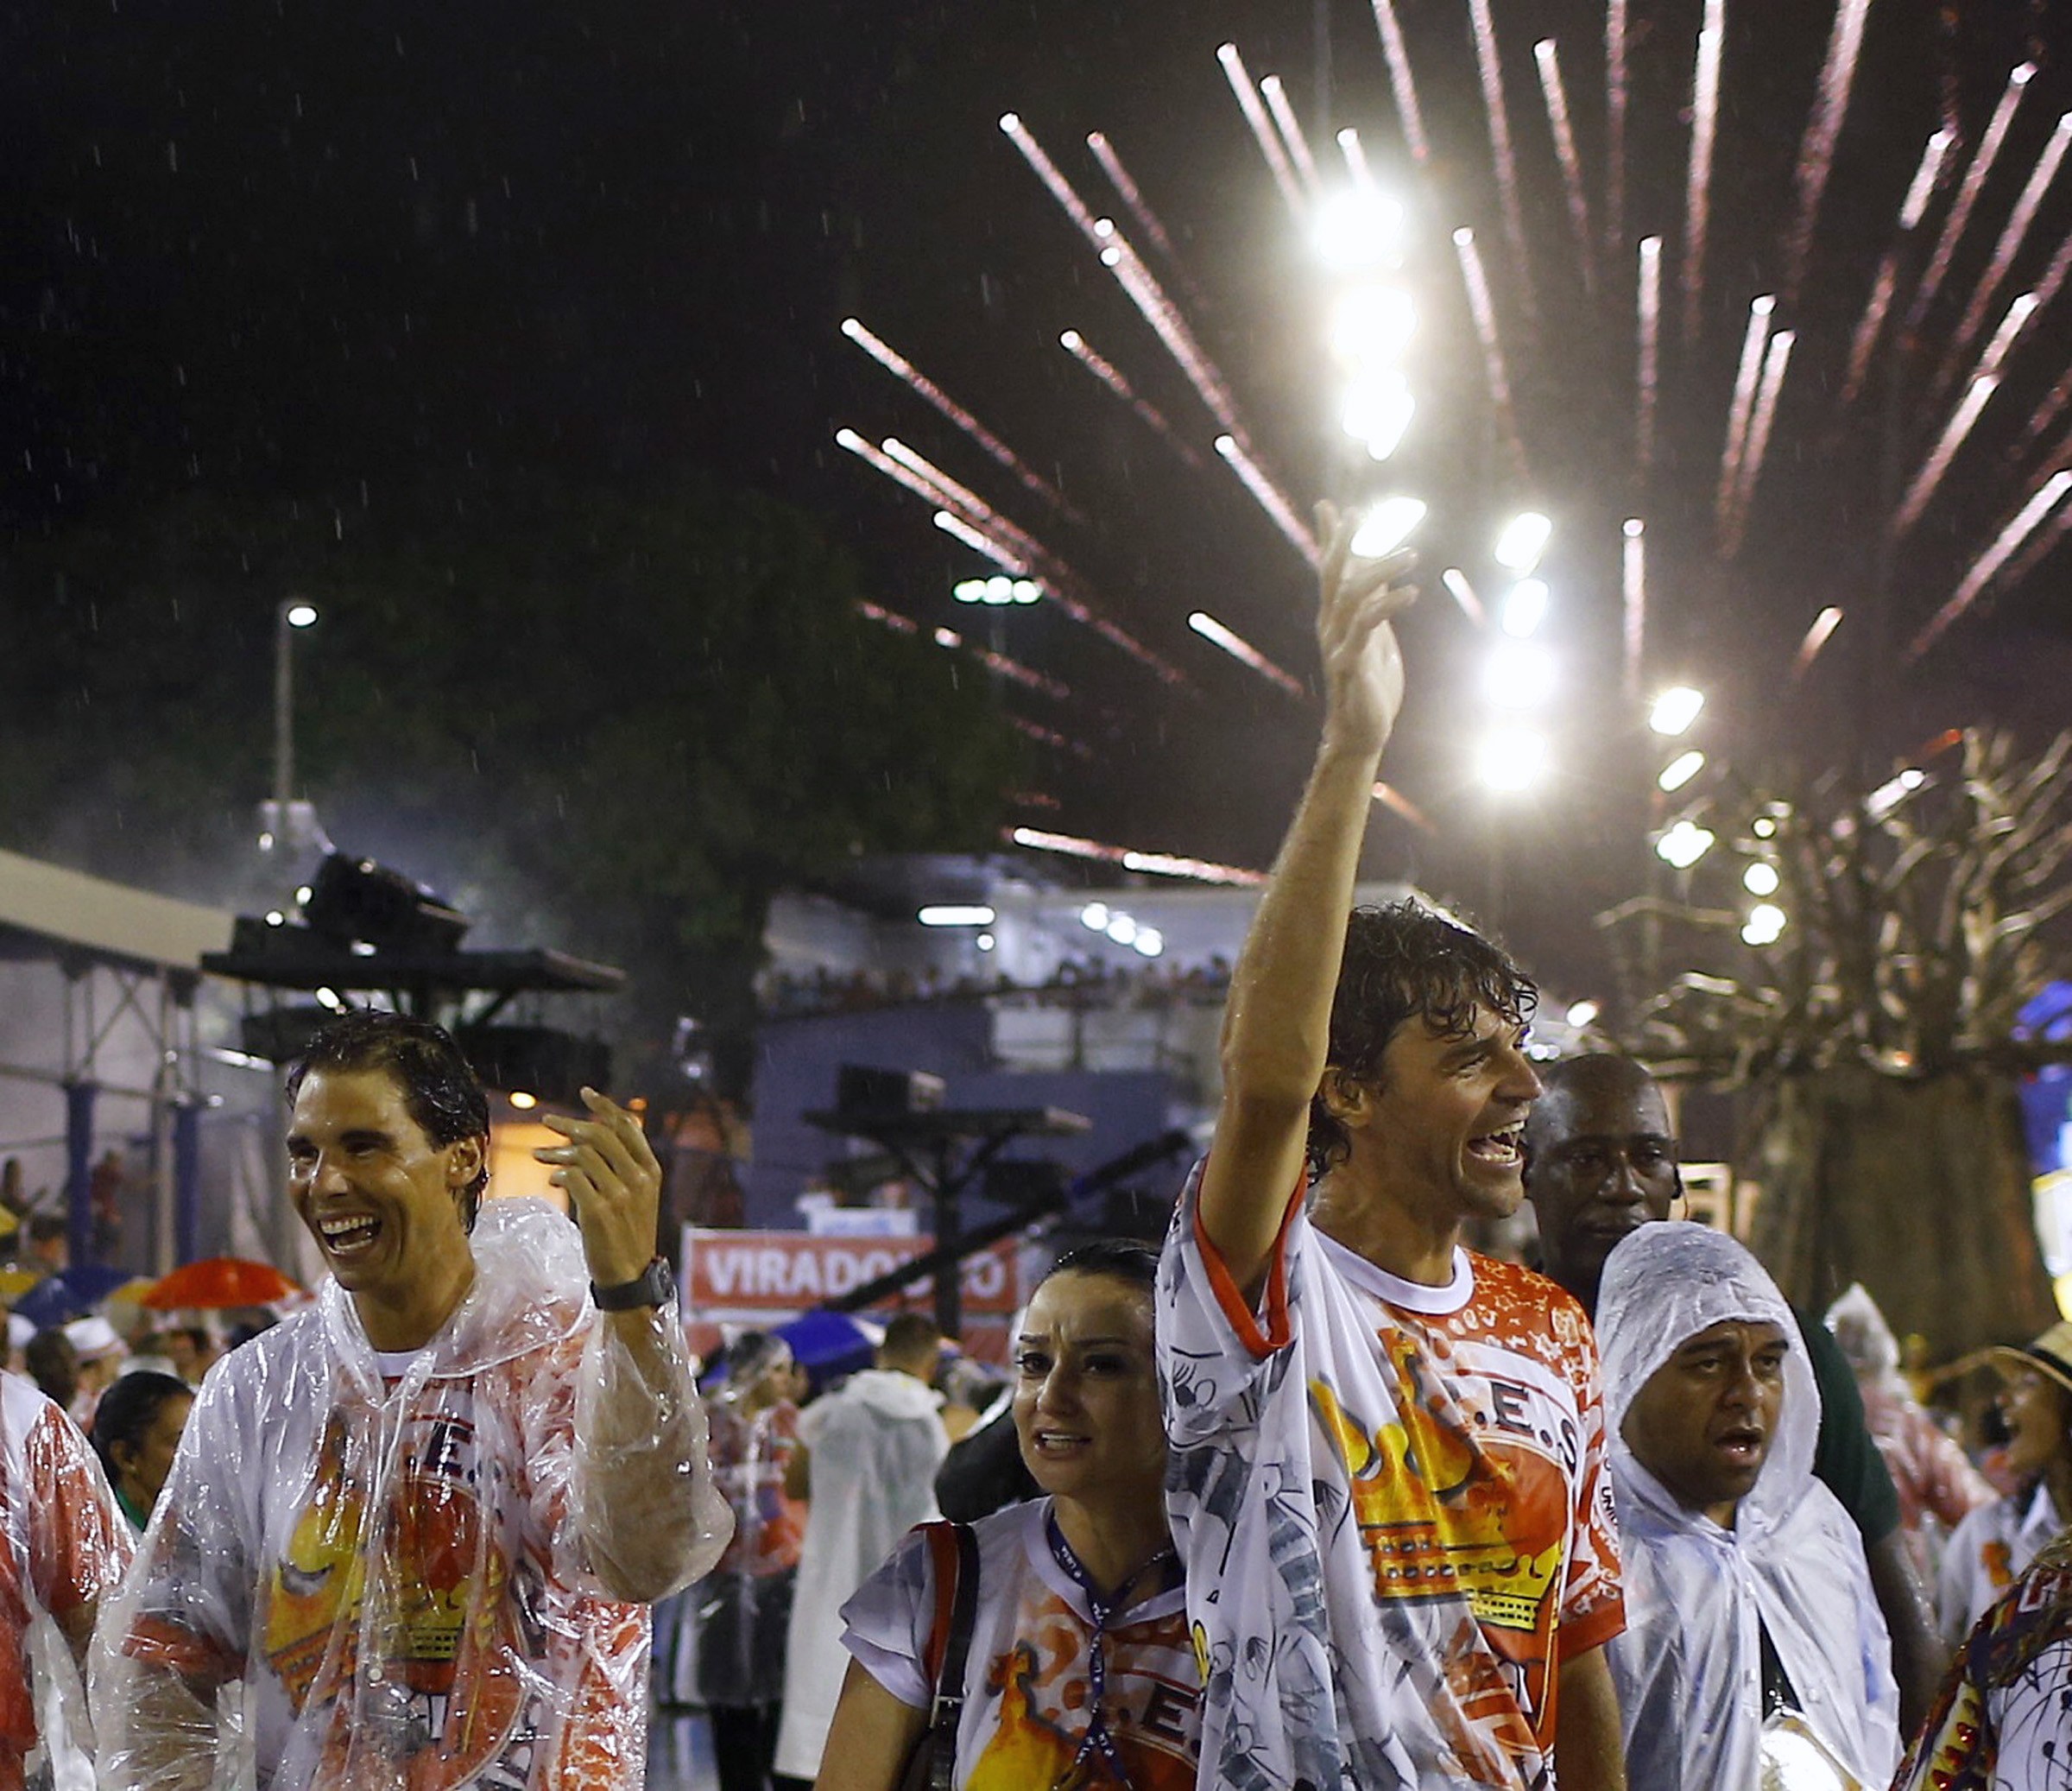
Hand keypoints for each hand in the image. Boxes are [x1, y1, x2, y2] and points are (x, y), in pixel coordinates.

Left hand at [534, 1087, 660, 1287]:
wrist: (629, 1275)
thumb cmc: (628, 1234)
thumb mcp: (637, 1196)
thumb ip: (621, 1168)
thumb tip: (584, 1141)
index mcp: (651, 1170)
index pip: (628, 1126)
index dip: (605, 1107)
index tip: (586, 1093)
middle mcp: (639, 1178)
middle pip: (600, 1135)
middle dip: (570, 1124)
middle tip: (548, 1121)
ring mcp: (620, 1195)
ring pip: (583, 1155)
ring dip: (557, 1152)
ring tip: (540, 1155)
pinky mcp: (599, 1211)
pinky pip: (573, 1178)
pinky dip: (560, 1174)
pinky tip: (553, 1179)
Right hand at [1314, 499, 1416, 756]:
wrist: (1362, 732)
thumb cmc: (1370, 684)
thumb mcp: (1375, 636)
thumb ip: (1372, 604)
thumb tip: (1376, 573)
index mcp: (1334, 617)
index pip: (1329, 570)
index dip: (1329, 539)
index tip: (1328, 507)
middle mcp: (1330, 626)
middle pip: (1332, 576)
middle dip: (1341, 543)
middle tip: (1355, 514)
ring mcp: (1338, 643)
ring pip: (1351, 595)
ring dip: (1380, 570)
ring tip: (1411, 554)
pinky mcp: (1352, 663)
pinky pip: (1368, 625)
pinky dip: (1389, 604)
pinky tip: (1411, 592)